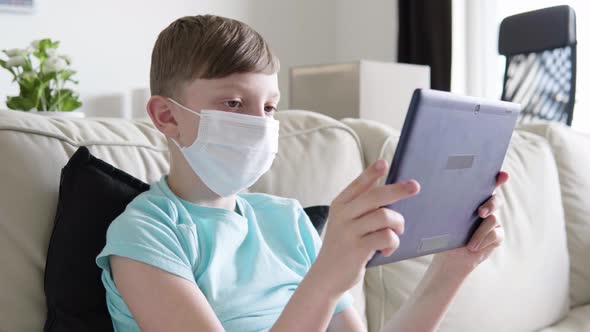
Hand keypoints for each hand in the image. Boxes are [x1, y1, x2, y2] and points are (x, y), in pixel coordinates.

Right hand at [312, 159, 419, 295]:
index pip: (358, 184)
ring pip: (385, 216)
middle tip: (415, 186)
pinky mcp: (357, 248)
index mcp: (340, 204)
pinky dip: (393, 242)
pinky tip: (387, 249)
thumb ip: (363, 209)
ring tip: (397, 232)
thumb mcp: (346, 223)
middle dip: (398, 190)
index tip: (384, 163)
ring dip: (398, 224)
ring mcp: (349, 231)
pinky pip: (386, 236)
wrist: (326, 275)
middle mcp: (342, 214)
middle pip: (376, 196)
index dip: (371, 173)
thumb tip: (393, 196)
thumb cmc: (344, 246)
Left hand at [432, 171, 509, 273]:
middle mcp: (486, 207)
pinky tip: (473, 247)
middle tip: (480, 212)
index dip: (497, 178)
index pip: (486, 185)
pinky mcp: (497, 235)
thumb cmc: (444, 235)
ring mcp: (494, 221)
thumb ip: (445, 207)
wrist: (451, 256)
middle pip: (495, 200)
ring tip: (469, 244)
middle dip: (490, 204)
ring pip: (493, 219)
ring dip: (480, 232)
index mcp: (472, 199)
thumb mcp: (443, 220)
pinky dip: (482, 241)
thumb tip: (432, 193)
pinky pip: (495, 235)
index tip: (503, 174)